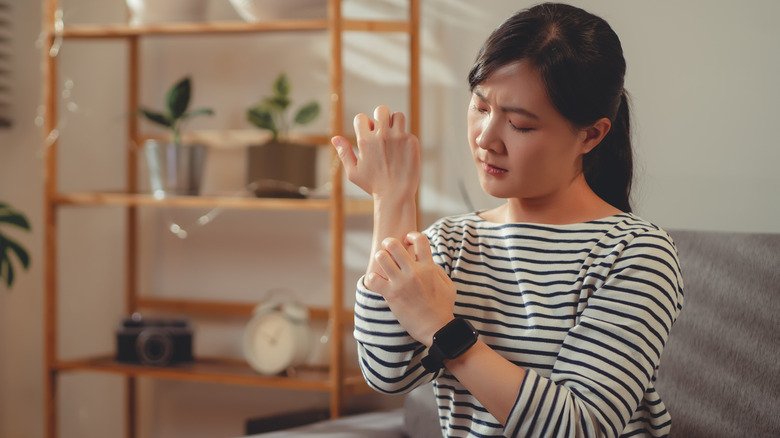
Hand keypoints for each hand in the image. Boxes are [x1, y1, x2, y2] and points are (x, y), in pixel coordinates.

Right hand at [331, 105, 419, 201]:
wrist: (396, 195)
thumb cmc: (373, 185)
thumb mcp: (353, 172)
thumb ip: (344, 153)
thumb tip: (334, 138)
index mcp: (365, 141)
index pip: (361, 118)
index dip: (364, 124)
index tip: (368, 135)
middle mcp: (381, 136)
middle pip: (381, 110)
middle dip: (380, 117)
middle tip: (383, 130)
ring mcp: (398, 137)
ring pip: (397, 115)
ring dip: (395, 123)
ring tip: (394, 137)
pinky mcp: (411, 141)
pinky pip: (408, 131)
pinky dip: (405, 139)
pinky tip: (403, 152)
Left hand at [365, 232, 455, 346]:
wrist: (437, 328)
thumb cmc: (443, 308)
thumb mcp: (448, 285)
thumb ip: (437, 270)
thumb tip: (428, 260)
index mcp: (429, 267)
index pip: (420, 239)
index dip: (412, 235)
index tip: (408, 241)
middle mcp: (414, 272)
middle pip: (394, 245)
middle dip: (389, 244)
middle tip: (388, 250)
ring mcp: (401, 282)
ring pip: (381, 258)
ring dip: (380, 259)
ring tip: (383, 265)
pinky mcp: (391, 295)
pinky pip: (373, 279)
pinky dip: (372, 279)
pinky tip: (377, 282)